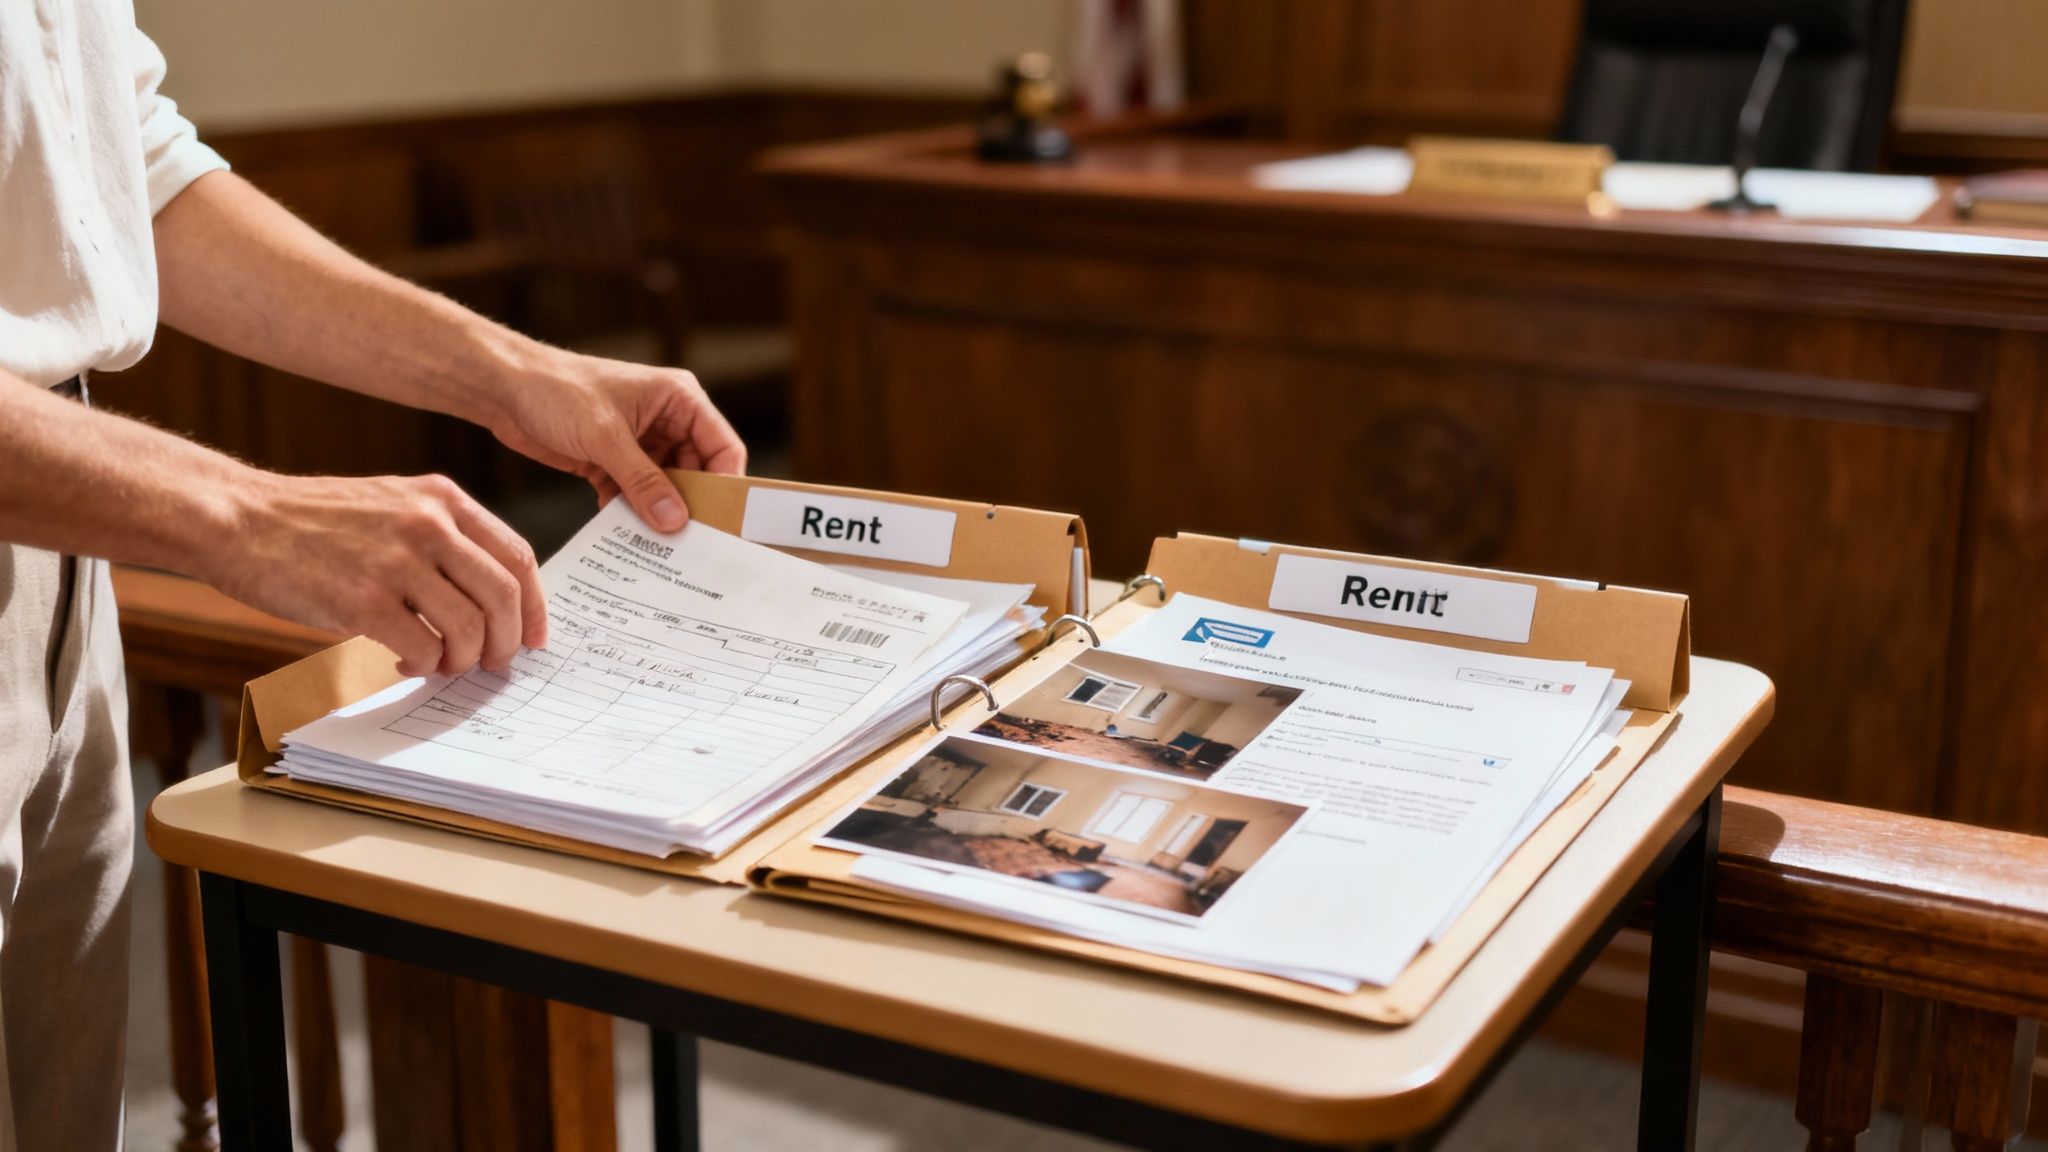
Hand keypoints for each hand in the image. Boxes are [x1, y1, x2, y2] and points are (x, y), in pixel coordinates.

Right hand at [211, 471, 545, 676]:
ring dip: (463, 659)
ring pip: (470, 627)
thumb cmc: (315, 521)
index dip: (535, 606)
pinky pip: (423, 647)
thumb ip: (442, 538)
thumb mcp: (393, 504)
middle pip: (504, 597)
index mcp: (442, 498)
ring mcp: (396, 560)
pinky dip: (424, 665)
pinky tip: (406, 660)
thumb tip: (490, 601)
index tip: (534, 638)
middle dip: (507, 642)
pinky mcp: (362, 599)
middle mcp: (428, 523)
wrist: (237, 519)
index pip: (517, 557)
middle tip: (493, 665)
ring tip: (441, 664)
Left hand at [489, 350, 745, 531]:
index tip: (723, 522)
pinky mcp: (613, 461)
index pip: (722, 446)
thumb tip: (675, 520)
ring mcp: (640, 442)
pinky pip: (634, 495)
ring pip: (665, 488)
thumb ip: (644, 482)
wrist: (503, 388)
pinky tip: (622, 533)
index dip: (726, 484)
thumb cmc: (557, 390)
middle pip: (697, 472)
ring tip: (655, 544)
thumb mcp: (606, 438)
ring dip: (657, 513)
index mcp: (678, 399)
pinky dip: (629, 513)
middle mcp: (666, 420)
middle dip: (690, 505)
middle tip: (688, 543)